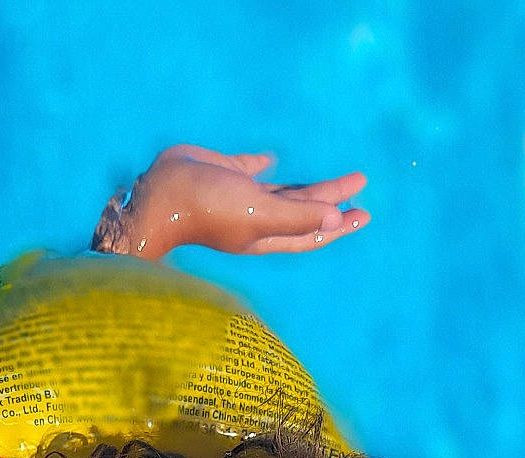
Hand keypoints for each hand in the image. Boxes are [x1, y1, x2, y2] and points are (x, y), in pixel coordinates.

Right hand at [95, 145, 368, 259]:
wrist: (159, 194)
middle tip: (361, 181)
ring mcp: (240, 196)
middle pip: (304, 208)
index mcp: (267, 232)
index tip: (365, 212)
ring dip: (308, 187)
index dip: (339, 224)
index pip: (312, 231)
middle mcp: (258, 217)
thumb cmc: (210, 208)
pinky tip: (275, 159)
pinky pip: (251, 169)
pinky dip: (265, 165)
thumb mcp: (258, 212)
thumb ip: (297, 215)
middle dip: (332, 198)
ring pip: (283, 192)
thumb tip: (337, 219)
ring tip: (334, 179)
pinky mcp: (224, 173)